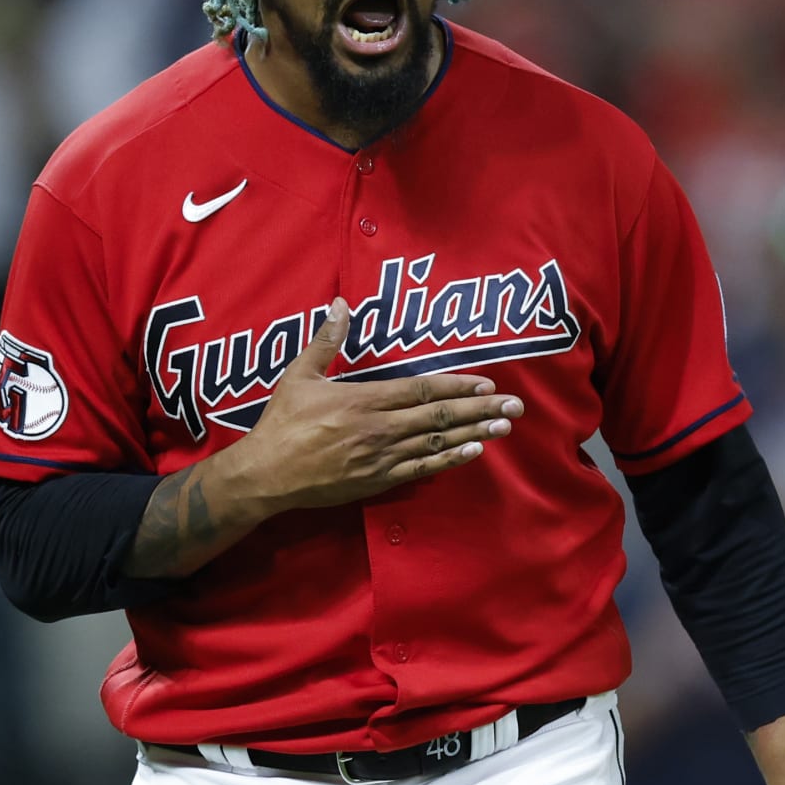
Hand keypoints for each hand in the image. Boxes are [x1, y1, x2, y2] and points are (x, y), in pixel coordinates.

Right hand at [216, 297, 522, 512]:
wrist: (269, 475)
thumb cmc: (283, 422)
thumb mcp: (300, 375)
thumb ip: (326, 340)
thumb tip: (340, 304)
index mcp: (365, 399)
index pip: (422, 389)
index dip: (458, 384)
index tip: (487, 382)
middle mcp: (381, 428)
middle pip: (440, 416)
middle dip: (480, 409)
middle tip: (515, 406)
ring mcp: (383, 457)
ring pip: (437, 443)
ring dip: (474, 433)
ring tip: (504, 427)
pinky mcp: (378, 480)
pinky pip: (422, 469)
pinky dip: (449, 460)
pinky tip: (472, 452)